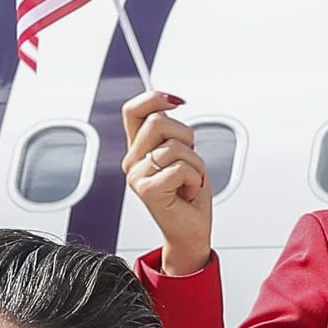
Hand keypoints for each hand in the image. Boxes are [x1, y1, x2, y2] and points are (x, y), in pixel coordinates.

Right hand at [121, 89, 213, 273]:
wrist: (191, 229)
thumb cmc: (189, 193)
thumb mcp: (183, 153)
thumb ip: (172, 131)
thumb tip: (171, 100)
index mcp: (138, 148)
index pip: (133, 110)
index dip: (153, 98)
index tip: (175, 102)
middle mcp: (132, 160)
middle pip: (158, 122)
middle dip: (186, 137)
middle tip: (188, 160)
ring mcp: (137, 175)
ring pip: (174, 146)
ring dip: (195, 163)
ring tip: (189, 180)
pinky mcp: (147, 190)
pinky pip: (181, 168)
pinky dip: (195, 179)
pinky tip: (189, 191)